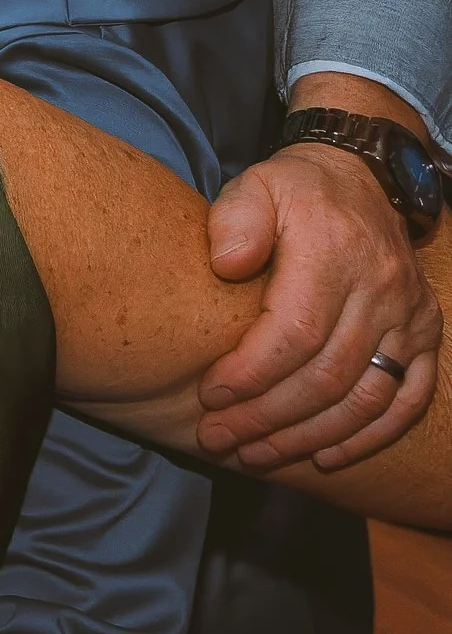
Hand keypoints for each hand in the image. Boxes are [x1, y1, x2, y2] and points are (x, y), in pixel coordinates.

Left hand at [197, 138, 438, 469]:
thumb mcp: (256, 184)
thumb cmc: (295, 190)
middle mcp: (381, 291)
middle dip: (268, 416)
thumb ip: (235, 219)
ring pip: (365, 397)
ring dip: (309, 435)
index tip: (211, 395)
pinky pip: (407, 400)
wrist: (362, 177)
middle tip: (217, 437)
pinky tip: (325, 457)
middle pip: (327, 375)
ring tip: (255, 455)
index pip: (296, 331)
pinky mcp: (423, 336)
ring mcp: (408, 317)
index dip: (253, 372)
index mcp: (335, 254)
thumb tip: (227, 265)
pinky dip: (369, 436)